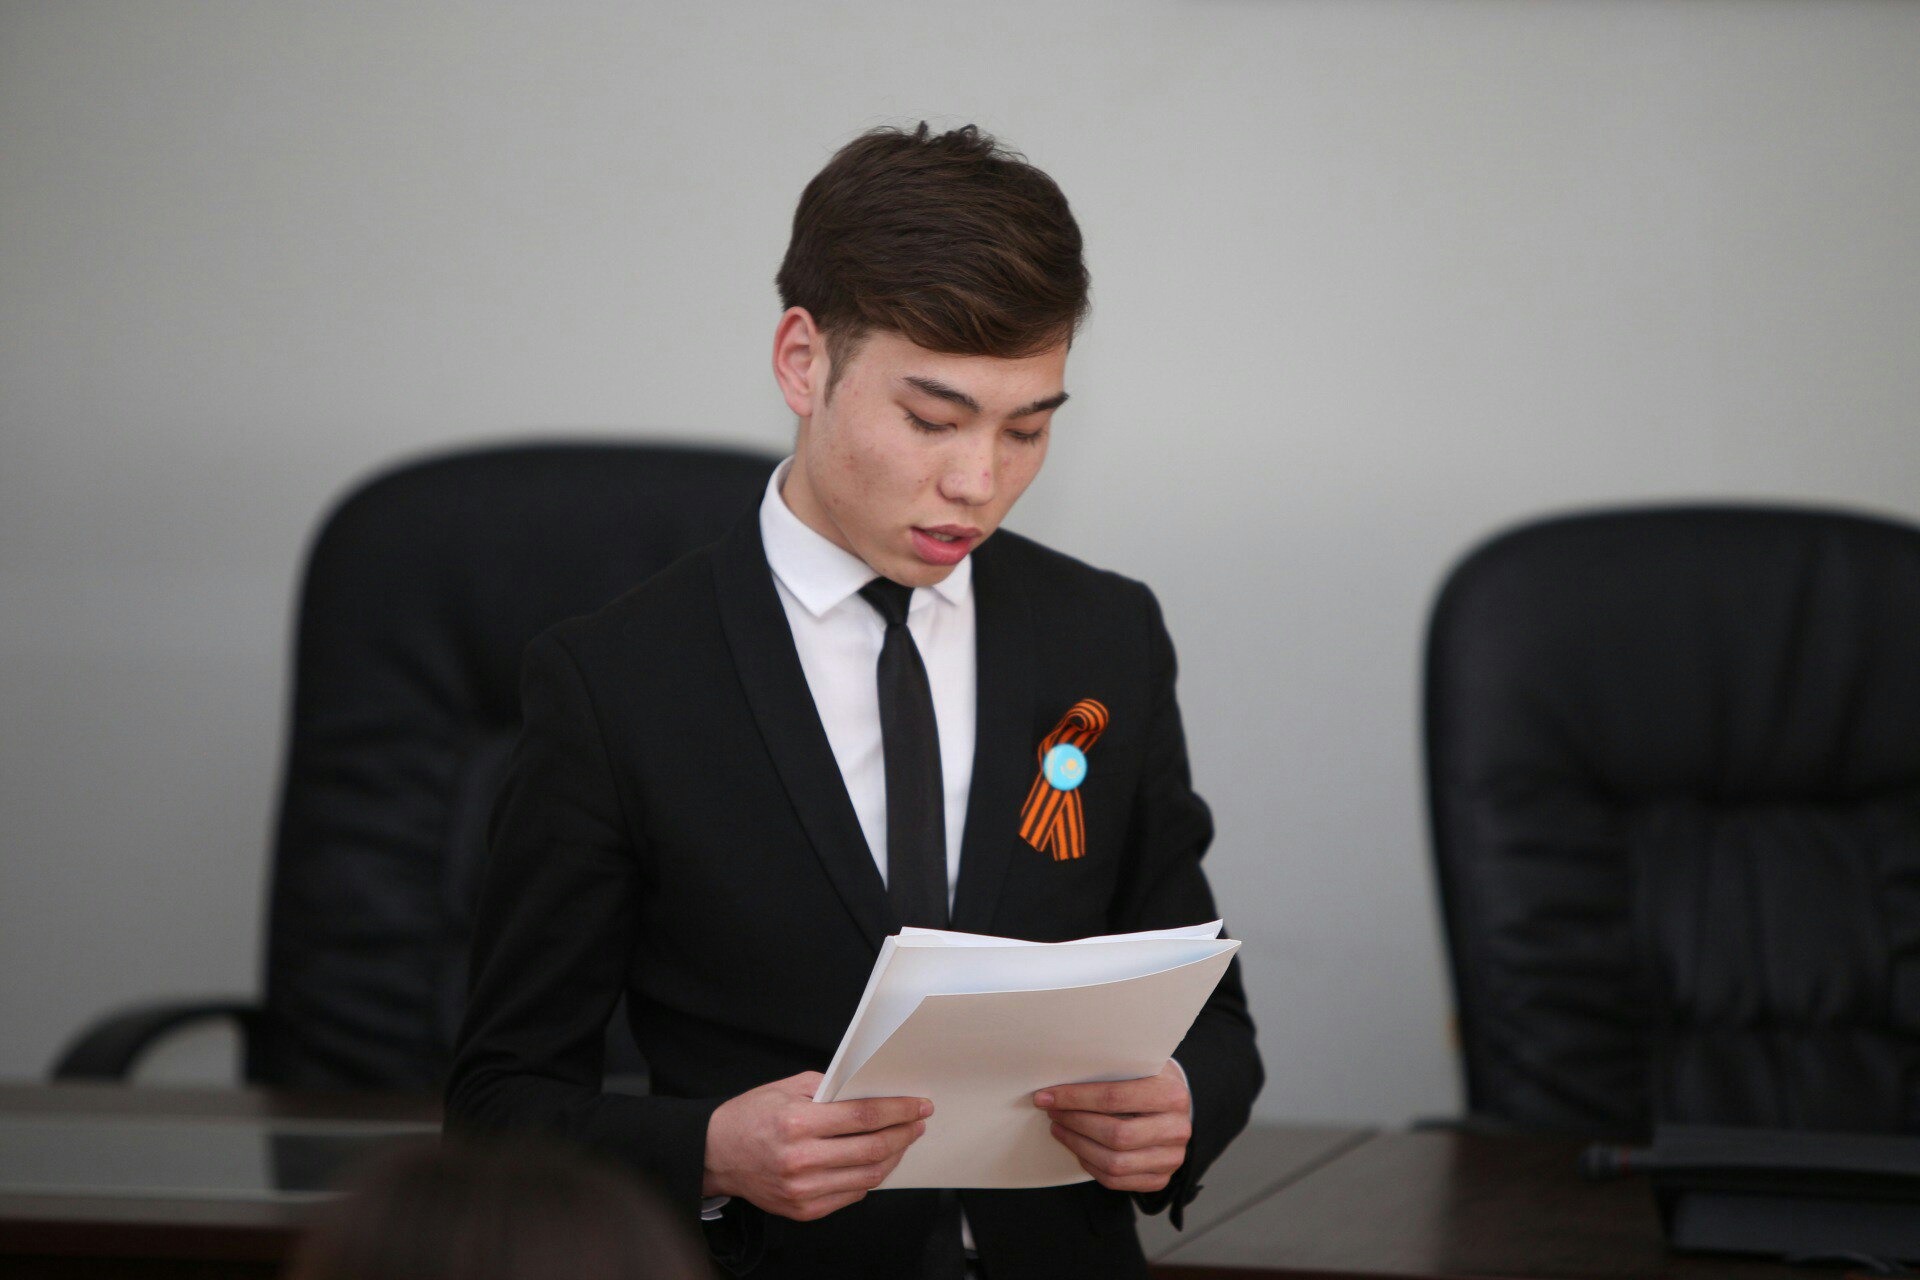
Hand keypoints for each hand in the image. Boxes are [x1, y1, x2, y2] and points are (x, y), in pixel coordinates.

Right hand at [703, 1071, 929, 1220]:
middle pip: (872, 1149)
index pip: (863, 1116)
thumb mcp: (787, 1088)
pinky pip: (851, 1195)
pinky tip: (875, 1162)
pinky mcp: (803, 1209)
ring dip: (893, 1157)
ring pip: (867, 1176)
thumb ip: (830, 1089)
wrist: (716, 1154)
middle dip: (904, 1134)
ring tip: (901, 1141)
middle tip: (918, 1123)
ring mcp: (802, 1189)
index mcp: (797, 1122)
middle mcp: (801, 1159)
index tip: (919, 1105)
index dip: (898, 1110)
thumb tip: (872, 1092)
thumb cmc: (751, 1116)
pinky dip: (869, 1177)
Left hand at [1035, 1061, 1190, 1192]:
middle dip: (1075, 1123)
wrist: (1176, 1103)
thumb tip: (1060, 1076)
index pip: (1115, 1098)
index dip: (1075, 1098)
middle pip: (1115, 1134)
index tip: (1047, 1097)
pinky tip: (1077, 1148)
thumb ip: (1109, 1069)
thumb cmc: (1150, 1080)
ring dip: (1078, 1146)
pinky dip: (1090, 1165)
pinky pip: (1117, 1181)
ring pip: (1114, 1162)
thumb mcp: (1139, 1065)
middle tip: (1053, 1112)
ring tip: (1060, 1129)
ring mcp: (1171, 1158)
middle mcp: (1177, 1129)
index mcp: (1172, 1094)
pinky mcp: (1161, 1178)